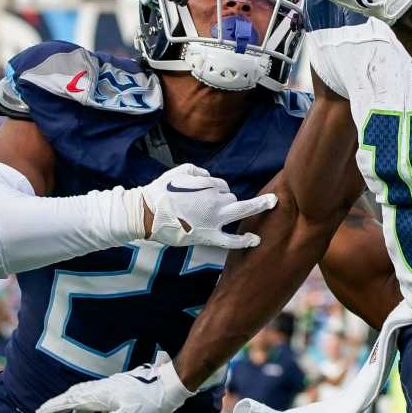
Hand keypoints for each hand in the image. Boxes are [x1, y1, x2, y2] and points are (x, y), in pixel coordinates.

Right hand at [37, 356, 193, 412]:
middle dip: (60, 409)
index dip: (55, 407)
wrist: (172, 384)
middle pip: (75, 398)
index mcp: (100, 394)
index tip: (39, 412)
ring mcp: (112, 390)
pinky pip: (97, 403)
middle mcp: (103, 389)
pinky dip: (88, 412)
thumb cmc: (151, 402)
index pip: (71, 400)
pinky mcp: (122, 393)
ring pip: (86, 401)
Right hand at [138, 163, 275, 248]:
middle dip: (225, 198)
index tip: (204, 193)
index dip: (215, 188)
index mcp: (209, 187)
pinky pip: (232, 240)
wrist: (147, 214)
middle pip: (231, 197)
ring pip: (237, 211)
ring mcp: (214, 221)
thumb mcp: (180, 171)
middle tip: (213, 203)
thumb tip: (208, 176)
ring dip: (234, 210)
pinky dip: (245, 241)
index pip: (221, 185)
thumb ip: (198, 171)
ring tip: (264, 205)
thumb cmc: (161, 192)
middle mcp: (215, 202)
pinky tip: (256, 240)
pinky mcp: (209, 237)